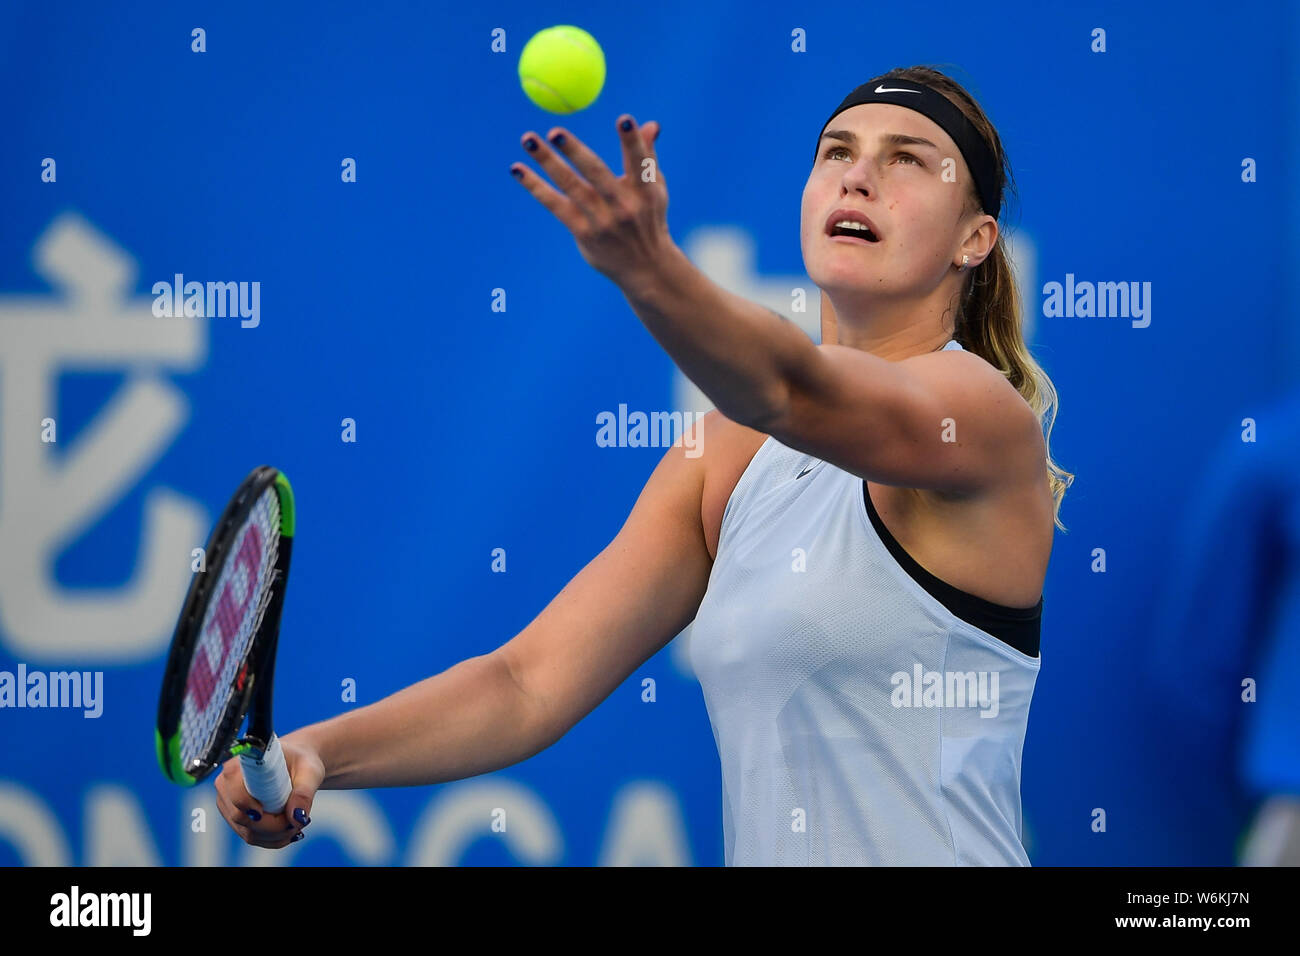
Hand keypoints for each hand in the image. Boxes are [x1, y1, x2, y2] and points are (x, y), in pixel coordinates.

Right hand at [214, 733, 324, 849]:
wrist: (296, 765)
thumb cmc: (301, 762)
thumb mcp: (309, 772)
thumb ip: (304, 793)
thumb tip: (297, 818)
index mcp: (242, 761)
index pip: (234, 786)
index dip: (247, 803)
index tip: (268, 813)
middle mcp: (228, 782)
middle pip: (241, 816)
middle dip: (273, 826)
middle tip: (299, 821)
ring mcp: (228, 802)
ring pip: (247, 831)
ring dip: (276, 835)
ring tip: (297, 824)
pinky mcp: (234, 817)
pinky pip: (250, 836)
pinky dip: (272, 838)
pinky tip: (288, 829)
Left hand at [510, 114, 670, 286]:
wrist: (644, 267)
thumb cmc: (648, 218)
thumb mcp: (654, 189)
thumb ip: (647, 155)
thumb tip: (649, 123)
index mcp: (645, 191)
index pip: (640, 162)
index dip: (633, 141)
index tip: (624, 119)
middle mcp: (623, 206)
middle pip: (596, 173)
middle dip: (576, 152)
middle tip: (555, 131)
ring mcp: (601, 221)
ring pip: (570, 186)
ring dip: (547, 162)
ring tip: (528, 139)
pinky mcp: (582, 232)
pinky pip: (554, 205)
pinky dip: (535, 186)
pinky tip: (517, 169)